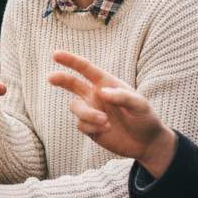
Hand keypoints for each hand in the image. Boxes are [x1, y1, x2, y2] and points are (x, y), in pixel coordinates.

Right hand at [46, 51, 176, 178]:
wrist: (146, 143)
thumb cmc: (145, 118)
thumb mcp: (140, 105)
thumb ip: (122, 97)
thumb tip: (101, 92)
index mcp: (106, 84)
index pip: (86, 69)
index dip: (71, 60)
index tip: (55, 54)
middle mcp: (95, 96)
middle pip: (72, 84)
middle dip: (61, 79)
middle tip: (51, 77)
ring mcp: (91, 111)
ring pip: (76, 107)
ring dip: (87, 114)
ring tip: (105, 121)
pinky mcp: (89, 128)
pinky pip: (81, 124)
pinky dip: (92, 126)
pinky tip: (106, 130)